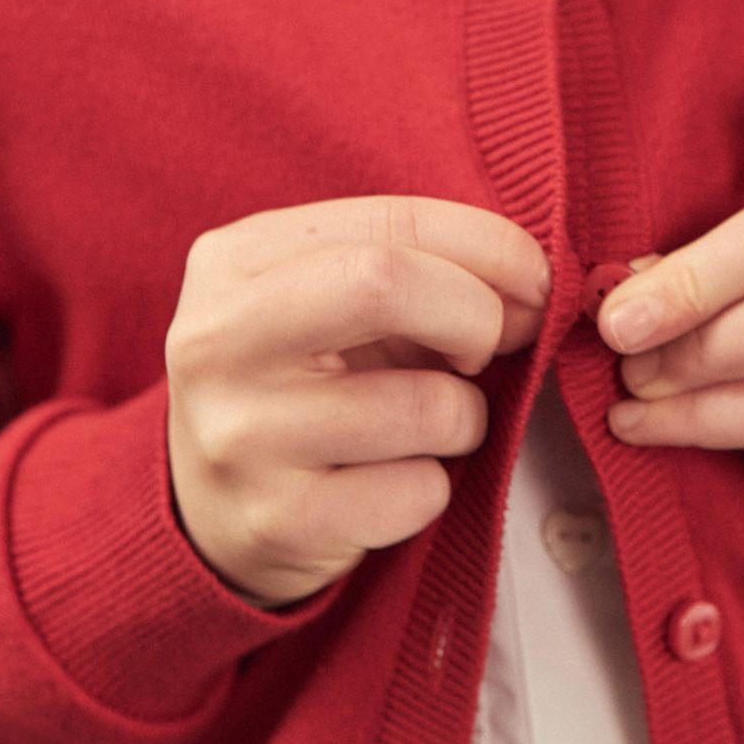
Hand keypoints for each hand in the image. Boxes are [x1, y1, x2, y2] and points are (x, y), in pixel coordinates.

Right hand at [166, 196, 550, 608]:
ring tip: (431, 422)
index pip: (392, 223)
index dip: (490, 247)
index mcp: (236, 258)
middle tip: (485, 349)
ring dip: (465, 416)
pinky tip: (393, 480)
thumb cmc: (305, 379)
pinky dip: (434, 486)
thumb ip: (425, 266)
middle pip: (386, 284)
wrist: (208, 511)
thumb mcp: (336, 300)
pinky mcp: (275, 521)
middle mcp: (219, 339)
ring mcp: (239, 435)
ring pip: (424, 405)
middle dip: (476, 316)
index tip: (533, 281)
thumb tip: (534, 288)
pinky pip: (417, 492)